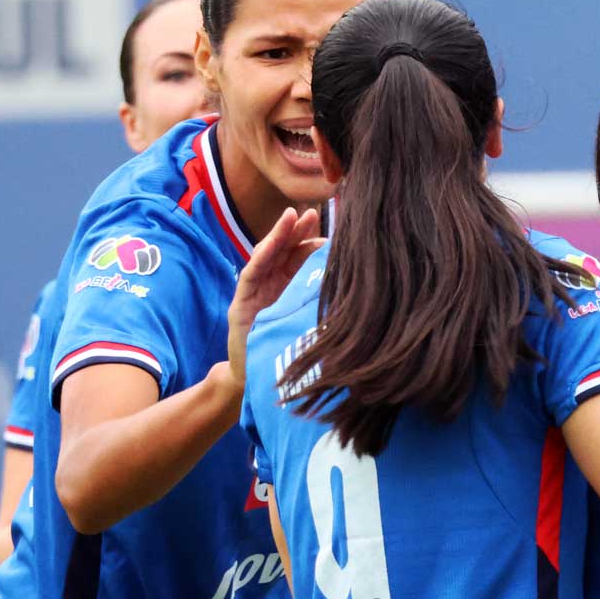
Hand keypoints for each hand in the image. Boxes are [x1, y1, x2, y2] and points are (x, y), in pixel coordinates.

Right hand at [225, 207, 324, 393]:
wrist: (258, 385)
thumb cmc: (290, 358)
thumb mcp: (314, 327)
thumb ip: (327, 306)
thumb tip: (359, 288)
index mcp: (290, 292)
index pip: (302, 262)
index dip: (314, 244)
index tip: (334, 232)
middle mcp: (272, 289)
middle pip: (286, 253)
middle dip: (298, 231)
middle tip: (314, 213)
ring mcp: (254, 294)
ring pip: (267, 256)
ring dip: (280, 235)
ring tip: (293, 216)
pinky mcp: (240, 304)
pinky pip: (252, 273)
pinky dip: (263, 255)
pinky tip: (274, 240)